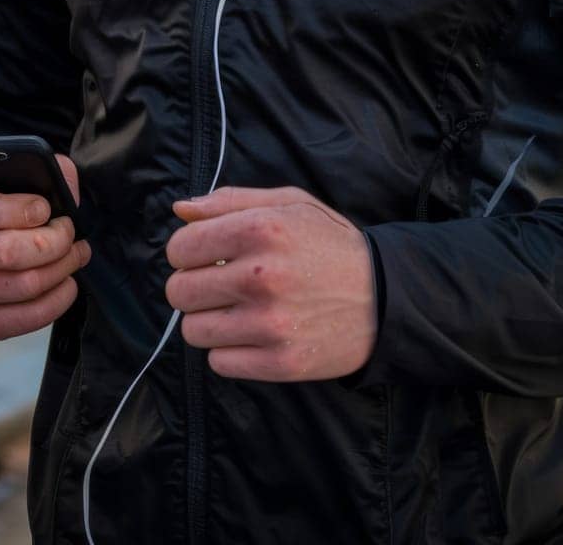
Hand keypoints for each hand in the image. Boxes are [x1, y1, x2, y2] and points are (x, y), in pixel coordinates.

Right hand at [0, 153, 91, 339]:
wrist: (6, 236)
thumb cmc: (25, 202)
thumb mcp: (36, 175)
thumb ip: (50, 171)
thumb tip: (61, 190)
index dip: (20, 210)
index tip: (45, 209)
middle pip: (5, 253)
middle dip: (52, 243)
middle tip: (69, 233)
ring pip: (20, 287)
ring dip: (59, 271)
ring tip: (73, 256)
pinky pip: (18, 321)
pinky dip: (53, 303)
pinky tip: (65, 284)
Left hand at [165, 185, 376, 380]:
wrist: (383, 296)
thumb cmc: (329, 244)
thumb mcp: (288, 204)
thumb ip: (230, 201)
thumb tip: (180, 210)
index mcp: (259, 229)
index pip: (181, 247)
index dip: (187, 251)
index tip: (205, 256)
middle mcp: (260, 276)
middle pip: (179, 291)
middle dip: (192, 286)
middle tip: (219, 285)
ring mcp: (269, 323)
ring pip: (193, 330)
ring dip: (208, 321)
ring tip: (237, 310)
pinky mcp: (278, 362)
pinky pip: (218, 362)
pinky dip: (229, 351)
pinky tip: (252, 334)